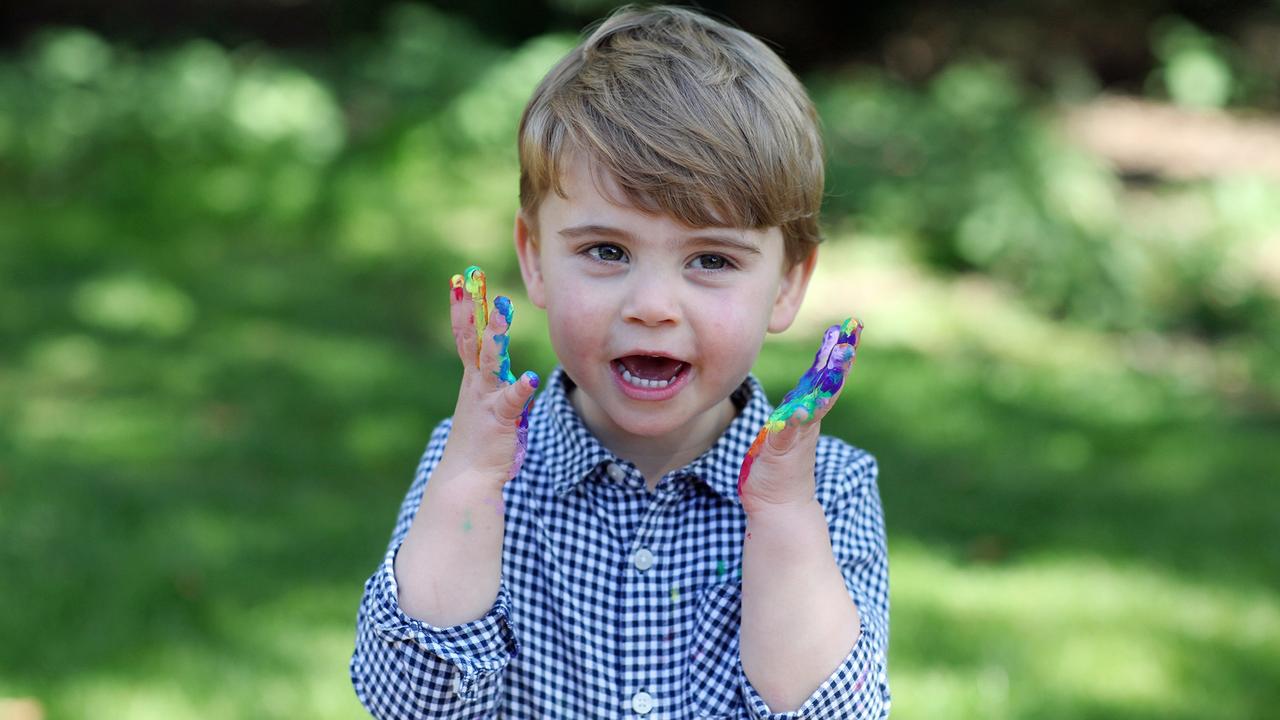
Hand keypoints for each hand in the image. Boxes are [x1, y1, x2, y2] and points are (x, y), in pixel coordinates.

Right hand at [438, 266, 538, 484]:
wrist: (466, 480)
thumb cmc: (480, 446)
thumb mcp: (489, 410)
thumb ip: (501, 390)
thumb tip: (518, 379)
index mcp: (473, 381)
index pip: (466, 337)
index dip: (463, 308)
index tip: (459, 281)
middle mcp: (476, 384)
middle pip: (471, 338)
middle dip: (471, 306)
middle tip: (470, 277)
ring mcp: (486, 399)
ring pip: (490, 361)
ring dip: (496, 334)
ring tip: (503, 309)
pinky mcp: (500, 419)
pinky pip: (511, 402)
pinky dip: (520, 390)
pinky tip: (530, 379)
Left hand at [737, 318, 861, 514]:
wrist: (779, 505)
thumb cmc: (778, 463)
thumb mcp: (785, 427)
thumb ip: (795, 407)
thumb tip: (802, 388)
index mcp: (807, 408)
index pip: (824, 374)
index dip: (837, 350)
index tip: (851, 326)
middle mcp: (808, 418)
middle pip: (829, 383)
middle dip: (841, 358)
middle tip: (853, 332)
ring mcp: (798, 433)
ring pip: (816, 402)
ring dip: (827, 381)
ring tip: (838, 359)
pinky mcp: (782, 449)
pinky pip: (788, 430)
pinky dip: (794, 419)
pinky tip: (799, 408)